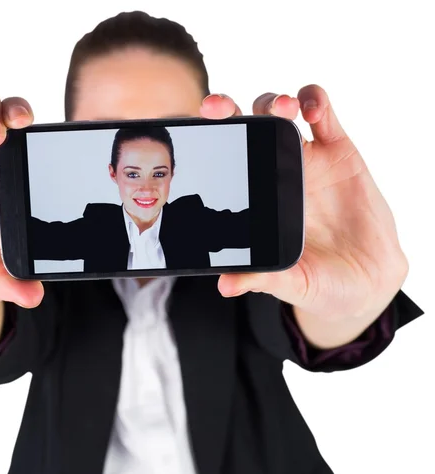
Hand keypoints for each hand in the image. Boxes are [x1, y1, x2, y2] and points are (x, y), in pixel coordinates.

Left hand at [200, 87, 407, 321]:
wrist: (367, 280)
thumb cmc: (321, 281)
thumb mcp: (290, 282)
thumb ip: (261, 278)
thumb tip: (225, 286)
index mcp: (256, 200)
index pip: (224, 163)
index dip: (207, 144)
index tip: (193, 135)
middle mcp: (275, 174)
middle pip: (246, 128)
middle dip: (228, 110)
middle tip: (216, 108)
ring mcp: (307, 160)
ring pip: (281, 114)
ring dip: (273, 102)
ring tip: (281, 110)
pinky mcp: (339, 153)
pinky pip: (325, 115)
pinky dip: (315, 100)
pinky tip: (311, 108)